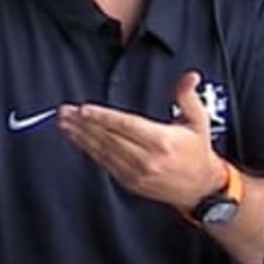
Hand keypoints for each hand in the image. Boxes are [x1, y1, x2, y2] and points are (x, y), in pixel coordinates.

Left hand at [56, 70, 226, 208]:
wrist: (200, 188)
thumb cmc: (197, 151)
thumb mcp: (199, 121)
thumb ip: (188, 97)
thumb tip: (190, 75)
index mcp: (162, 141)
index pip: (126, 126)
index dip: (103, 117)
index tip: (83, 108)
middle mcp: (147, 159)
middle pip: (109, 138)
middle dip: (83, 124)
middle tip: (64, 111)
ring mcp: (136, 173)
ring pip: (102, 151)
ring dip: (80, 136)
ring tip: (63, 123)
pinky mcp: (129, 182)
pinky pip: (104, 163)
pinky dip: (88, 150)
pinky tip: (76, 139)